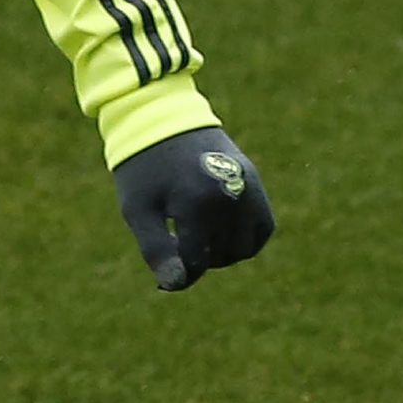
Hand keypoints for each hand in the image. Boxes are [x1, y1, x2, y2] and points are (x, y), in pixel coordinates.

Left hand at [111, 125, 274, 290]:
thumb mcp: (139, 210)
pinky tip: (221, 230)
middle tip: (178, 240)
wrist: (161, 117)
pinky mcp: (255, 180)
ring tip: (199, 235)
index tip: (164, 259)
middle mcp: (229, 195)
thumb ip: (156, 251)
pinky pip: (263, 227)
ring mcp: (248, 186)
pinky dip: (246, 237)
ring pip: (246, 247)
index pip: (197, 261)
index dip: (179, 270)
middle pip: (223, 257)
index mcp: (197, 202)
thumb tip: (176, 285)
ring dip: (224, 251)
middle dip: (200, 258)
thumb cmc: (143, 168)